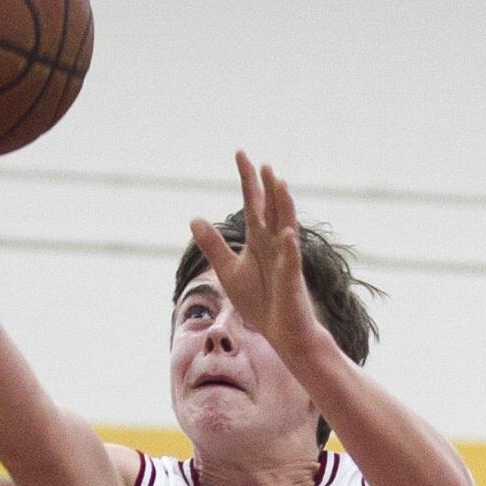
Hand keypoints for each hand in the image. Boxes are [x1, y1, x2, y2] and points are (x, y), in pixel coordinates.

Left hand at [190, 153, 328, 372]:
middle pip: (270, 209)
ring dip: (282, 206)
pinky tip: (285, 234)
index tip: (240, 154)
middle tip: (262, 162)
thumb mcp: (228, 270)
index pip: (252, 204)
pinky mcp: (292, 280)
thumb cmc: (259, 300)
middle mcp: (274, 243)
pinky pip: (291, 261)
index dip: (247, 180)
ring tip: (278, 183)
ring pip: (285, 227)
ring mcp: (286, 260)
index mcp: (258, 240)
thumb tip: (194, 218)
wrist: (281, 331)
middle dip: (266, 187)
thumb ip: (213, 245)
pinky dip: (289, 248)